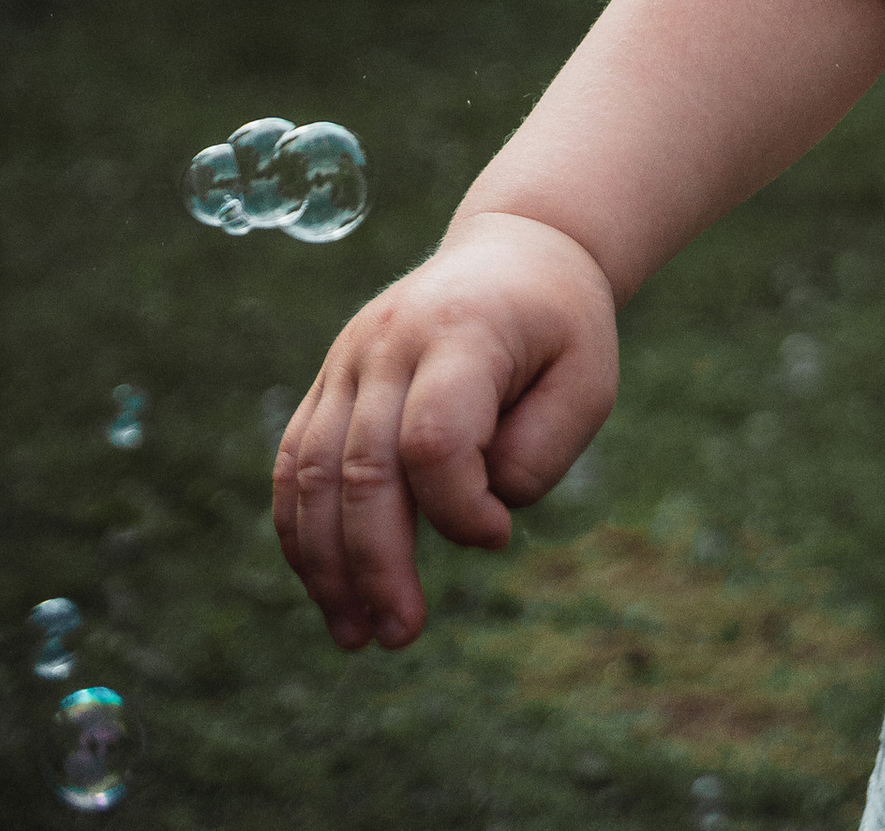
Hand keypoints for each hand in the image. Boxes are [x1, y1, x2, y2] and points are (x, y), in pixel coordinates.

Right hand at [273, 211, 616, 651]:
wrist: (516, 248)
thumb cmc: (560, 329)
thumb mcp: (589, 384)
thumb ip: (539, 454)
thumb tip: (475, 516)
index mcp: (462, 332)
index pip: (434, 439)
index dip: (460, 508)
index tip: (501, 535)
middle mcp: (390, 341)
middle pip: (361, 467)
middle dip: (377, 565)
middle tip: (402, 634)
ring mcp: (349, 357)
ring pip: (312, 471)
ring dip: (327, 564)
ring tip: (358, 636)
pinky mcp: (330, 379)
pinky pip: (296, 461)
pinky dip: (301, 530)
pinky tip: (328, 589)